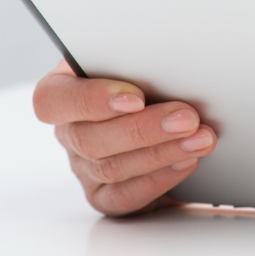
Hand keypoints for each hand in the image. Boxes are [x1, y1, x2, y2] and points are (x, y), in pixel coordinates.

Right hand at [33, 61, 216, 215]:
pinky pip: (124, 196)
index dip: (92, 100)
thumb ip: (139, 61)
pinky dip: (159, 179)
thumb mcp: (137, 58)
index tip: (135, 98)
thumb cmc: (144, 73)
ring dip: (162, 153)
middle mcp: (69, 131)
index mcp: (63, 90)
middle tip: (187, 118)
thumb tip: (170, 59)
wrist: (162, 106)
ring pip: (111, 168)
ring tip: (200, 139)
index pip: (54, 100)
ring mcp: (83, 167)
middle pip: (90, 139)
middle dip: (144, 129)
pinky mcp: (104, 195)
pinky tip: (187, 162)